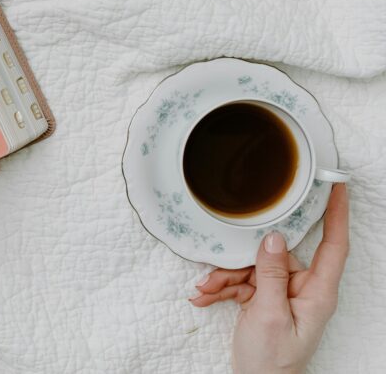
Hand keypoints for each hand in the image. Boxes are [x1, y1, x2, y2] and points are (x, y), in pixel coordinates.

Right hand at [190, 184, 348, 373]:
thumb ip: (271, 274)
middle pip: (274, 256)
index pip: (334, 245)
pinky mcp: (265, 301)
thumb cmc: (272, 361)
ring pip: (252, 269)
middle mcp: (303, 289)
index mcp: (317, 292)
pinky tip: (205, 298)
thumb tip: (274, 237)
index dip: (336, 213)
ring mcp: (283, 294)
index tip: (335, 184)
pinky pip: (243, 283)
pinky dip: (223, 289)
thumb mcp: (268, 315)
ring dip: (225, 279)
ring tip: (204, 291)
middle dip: (240, 262)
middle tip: (216, 270)